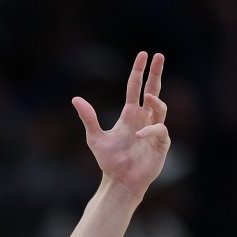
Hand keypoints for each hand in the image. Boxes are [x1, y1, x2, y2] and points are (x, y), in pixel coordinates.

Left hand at [72, 52, 170, 197]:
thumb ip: (88, 118)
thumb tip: (75, 98)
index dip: (139, 71)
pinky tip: (139, 135)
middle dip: (156, 73)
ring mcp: (154, 130)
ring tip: (147, 96)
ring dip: (155, 101)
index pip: (135, 87)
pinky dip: (151, 130)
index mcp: (130, 114)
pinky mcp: (161, 143)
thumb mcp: (95, 138)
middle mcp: (144, 118)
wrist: (119, 181)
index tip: (144, 55)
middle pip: (153, 90)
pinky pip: (160, 131)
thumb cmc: (109, 161)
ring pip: (160, 108)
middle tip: (159, 55)